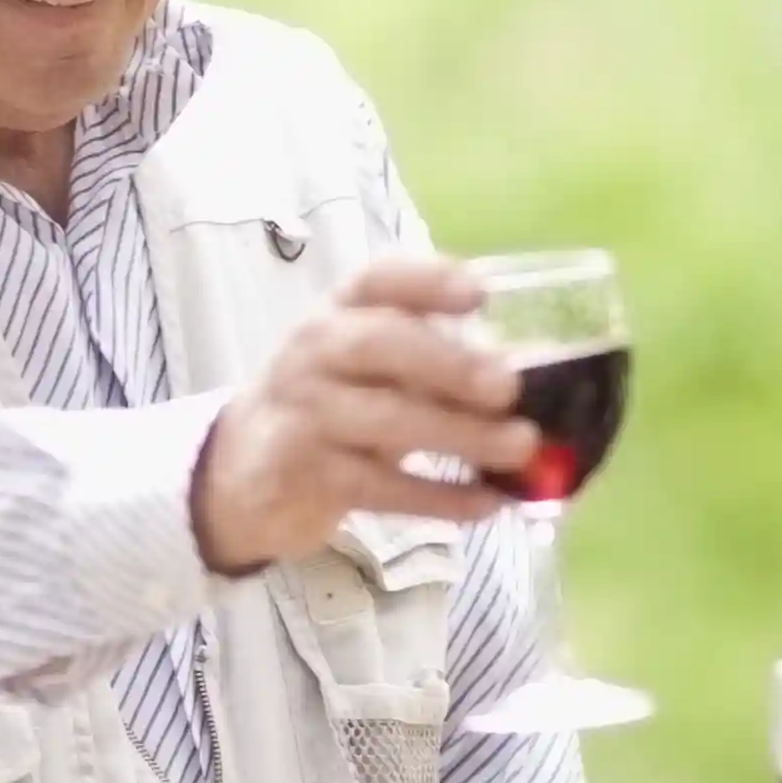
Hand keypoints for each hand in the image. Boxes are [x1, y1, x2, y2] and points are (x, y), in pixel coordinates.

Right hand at [190, 254, 532, 570]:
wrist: (243, 468)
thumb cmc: (331, 405)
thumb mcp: (369, 368)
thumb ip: (435, 361)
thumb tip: (538, 372)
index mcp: (337, 312)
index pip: (377, 280)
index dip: (428, 281)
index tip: (480, 293)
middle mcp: (315, 352)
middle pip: (380, 344)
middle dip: (450, 363)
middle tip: (508, 386)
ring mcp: (305, 414)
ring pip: (386, 420)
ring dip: (460, 434)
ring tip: (520, 446)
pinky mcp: (305, 475)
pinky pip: (380, 488)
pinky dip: (438, 496)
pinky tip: (487, 502)